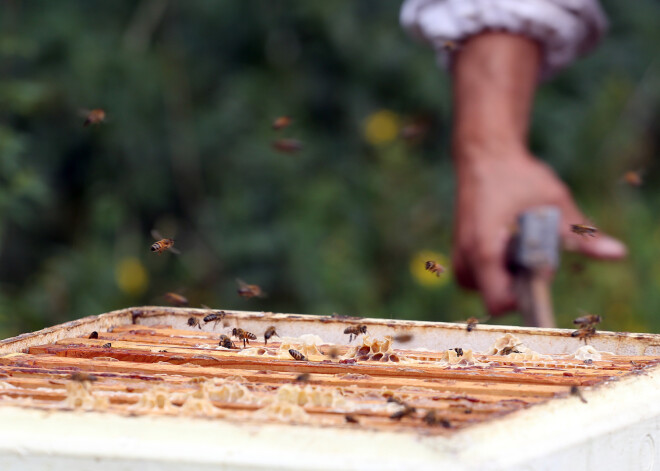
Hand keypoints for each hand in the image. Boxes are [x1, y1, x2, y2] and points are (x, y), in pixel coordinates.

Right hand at [452, 145, 626, 314]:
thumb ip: (580, 235)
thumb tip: (617, 253)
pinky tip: (507, 241)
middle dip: (519, 284)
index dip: (524, 300)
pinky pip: (479, 278)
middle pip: (496, 298)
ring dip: (508, 276)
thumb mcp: (554, 202)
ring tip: (517, 242)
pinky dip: (497, 268)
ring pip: (487, 289)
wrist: (484, 157)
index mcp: (485, 249)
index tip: (541, 276)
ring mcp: (460, 255)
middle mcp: (466, 257)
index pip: (499, 302)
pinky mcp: (460, 252)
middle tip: (531, 248)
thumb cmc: (518, 176)